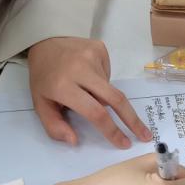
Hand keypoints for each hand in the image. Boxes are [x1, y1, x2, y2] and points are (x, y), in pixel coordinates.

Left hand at [28, 36, 152, 147]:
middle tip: (144, 134)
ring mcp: (93, 56)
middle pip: (115, 99)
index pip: (95, 112)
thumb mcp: (40, 104)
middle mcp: (81, 69)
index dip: (112, 131)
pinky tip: (87, 75)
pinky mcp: (100, 48)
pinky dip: (101, 83)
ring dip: (102, 97)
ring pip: (109, 88)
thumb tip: (75, 141)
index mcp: (63, 87)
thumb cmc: (43, 77)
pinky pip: (107, 75)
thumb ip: (54, 126)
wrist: (45, 41)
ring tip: (84, 89)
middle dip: (132, 120)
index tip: (124, 143)